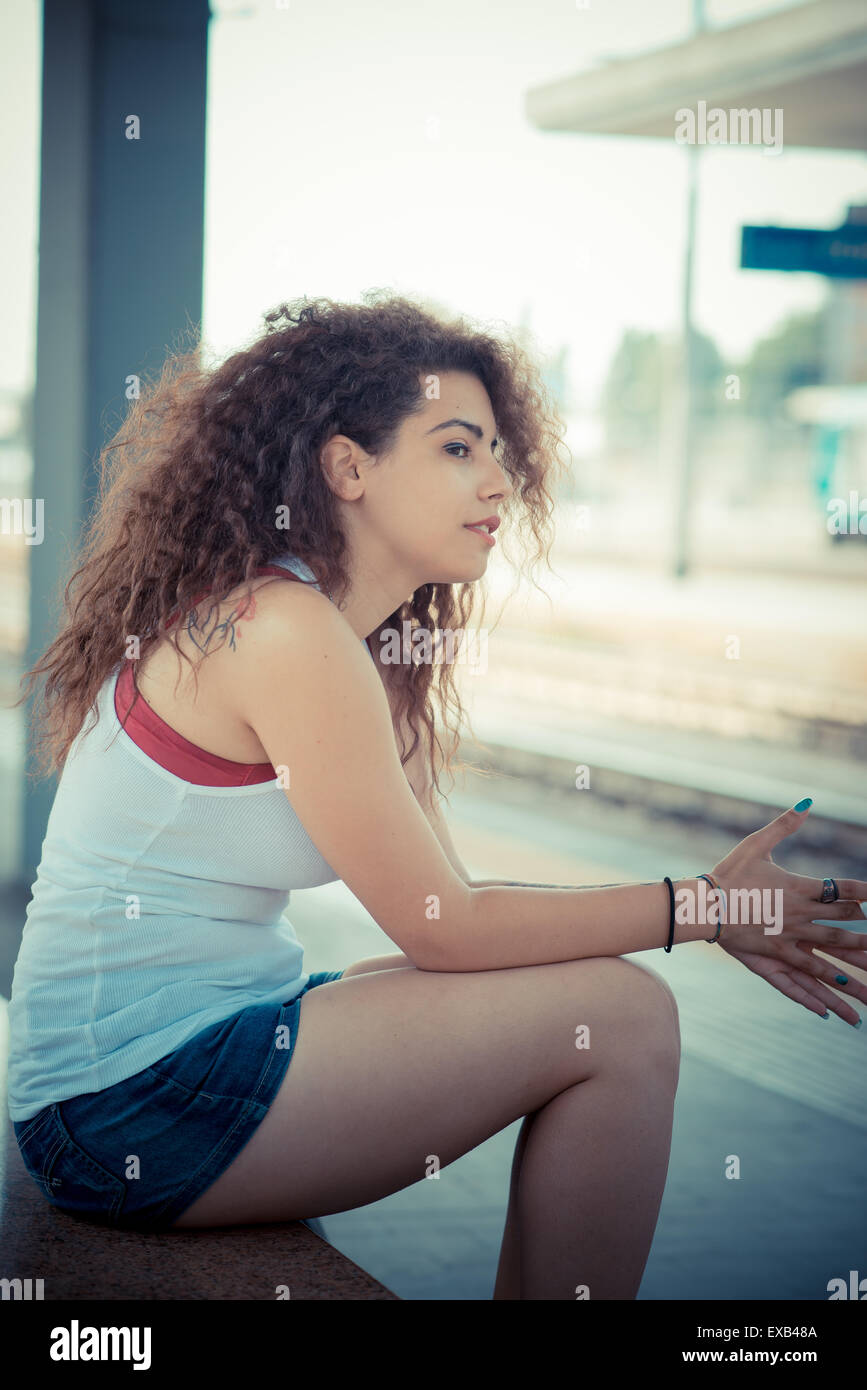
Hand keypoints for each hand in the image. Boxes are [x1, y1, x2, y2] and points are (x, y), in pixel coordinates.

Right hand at [708, 802, 866, 1025]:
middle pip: (843, 929)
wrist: (702, 904)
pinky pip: (798, 981)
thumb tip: (806, 802)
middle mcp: (799, 917)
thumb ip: (784, 825)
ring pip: (829, 963)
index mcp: (798, 889)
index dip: (863, 893)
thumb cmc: (728, 873)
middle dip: (866, 938)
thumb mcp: (756, 844)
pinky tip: (828, 1012)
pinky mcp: (773, 958)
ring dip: (853, 977)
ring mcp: (787, 941)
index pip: (841, 891)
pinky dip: (814, 996)